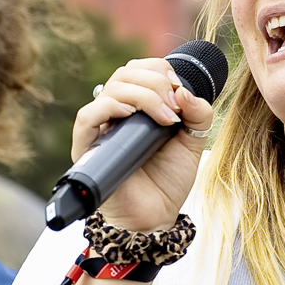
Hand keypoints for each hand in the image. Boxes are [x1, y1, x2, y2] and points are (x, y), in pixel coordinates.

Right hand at [71, 58, 215, 231]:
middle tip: (176, 108)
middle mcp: (115, 113)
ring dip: (143, 96)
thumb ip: (198, 113)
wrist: (157, 216)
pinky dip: (107, 107)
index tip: (180, 90)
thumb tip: (185, 91)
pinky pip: (86, 117)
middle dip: (156, 82)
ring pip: (110, 90)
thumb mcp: (193, 141)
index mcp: (136, 106)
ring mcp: (101, 129)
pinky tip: (129, 113)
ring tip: (166, 119)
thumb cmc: (168, 180)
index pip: (138, 69)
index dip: (160, 70)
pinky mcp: (88, 148)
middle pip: (125, 74)